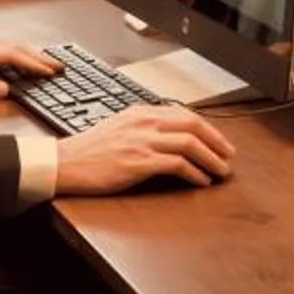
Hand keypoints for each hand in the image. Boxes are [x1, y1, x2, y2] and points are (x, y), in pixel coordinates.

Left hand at [0, 43, 59, 103]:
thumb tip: (5, 89)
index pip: (12, 56)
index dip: (32, 63)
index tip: (47, 71)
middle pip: (17, 49)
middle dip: (39, 57)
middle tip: (58, 65)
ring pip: (13, 50)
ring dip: (32, 56)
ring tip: (48, 65)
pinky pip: (6, 55)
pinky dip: (21, 59)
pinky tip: (26, 66)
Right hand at [55, 105, 236, 194]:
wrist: (65, 162)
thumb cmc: (88, 150)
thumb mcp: (119, 127)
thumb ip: (143, 126)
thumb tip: (168, 135)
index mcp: (141, 112)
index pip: (183, 114)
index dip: (207, 127)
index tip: (219, 140)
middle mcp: (145, 123)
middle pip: (193, 125)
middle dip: (216, 141)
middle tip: (229, 155)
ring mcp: (143, 141)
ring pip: (189, 143)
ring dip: (211, 158)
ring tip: (221, 171)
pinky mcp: (139, 162)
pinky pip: (177, 164)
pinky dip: (194, 173)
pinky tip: (201, 181)